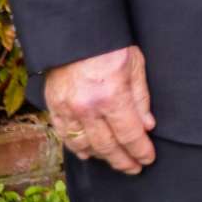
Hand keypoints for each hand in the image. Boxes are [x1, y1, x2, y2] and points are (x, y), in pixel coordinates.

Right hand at [45, 46, 154, 174]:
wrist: (75, 33)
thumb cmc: (110, 45)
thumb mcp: (135, 65)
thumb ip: (141, 98)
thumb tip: (148, 126)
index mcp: (111, 97)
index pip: (129, 134)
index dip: (140, 150)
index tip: (148, 158)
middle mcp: (87, 109)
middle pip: (107, 146)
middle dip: (123, 160)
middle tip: (134, 168)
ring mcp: (67, 110)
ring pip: (85, 145)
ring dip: (102, 157)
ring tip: (116, 161)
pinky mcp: (54, 107)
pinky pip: (65, 136)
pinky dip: (78, 148)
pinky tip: (88, 153)